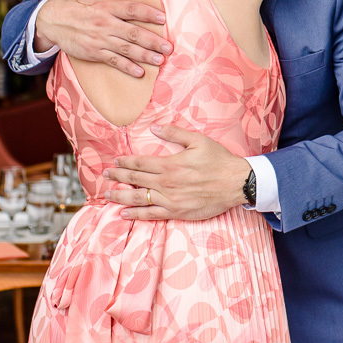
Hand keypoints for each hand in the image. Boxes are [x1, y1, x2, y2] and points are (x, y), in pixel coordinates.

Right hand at [35, 0, 171, 77]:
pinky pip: (113, 61)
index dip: (149, 14)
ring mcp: (100, 39)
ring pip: (126, 49)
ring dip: (145, 56)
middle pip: (134, 33)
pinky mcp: (94, 52)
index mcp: (108, 6)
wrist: (51, 19)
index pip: (132, 10)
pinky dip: (127, 67)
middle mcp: (105, 23)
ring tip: (160, 60)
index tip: (164, 18)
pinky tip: (140, 72)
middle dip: (153, 41)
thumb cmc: (78, 3)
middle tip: (169, 47)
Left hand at [104, 124, 251, 220]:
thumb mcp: (199, 140)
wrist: (237, 183)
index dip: (125, 162)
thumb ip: (175, 133)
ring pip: (139, 198)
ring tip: (108, 194)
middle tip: (105, 176)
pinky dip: (136, 214)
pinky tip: (124, 213)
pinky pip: (152, 214)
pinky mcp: (177, 212)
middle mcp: (167, 183)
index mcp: (171, 164)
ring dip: (121, 196)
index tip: (114, 162)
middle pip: (135, 180)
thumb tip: (154, 127)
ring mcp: (171, 199)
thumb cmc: (219, 161)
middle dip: (117, 177)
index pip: (140, 163)